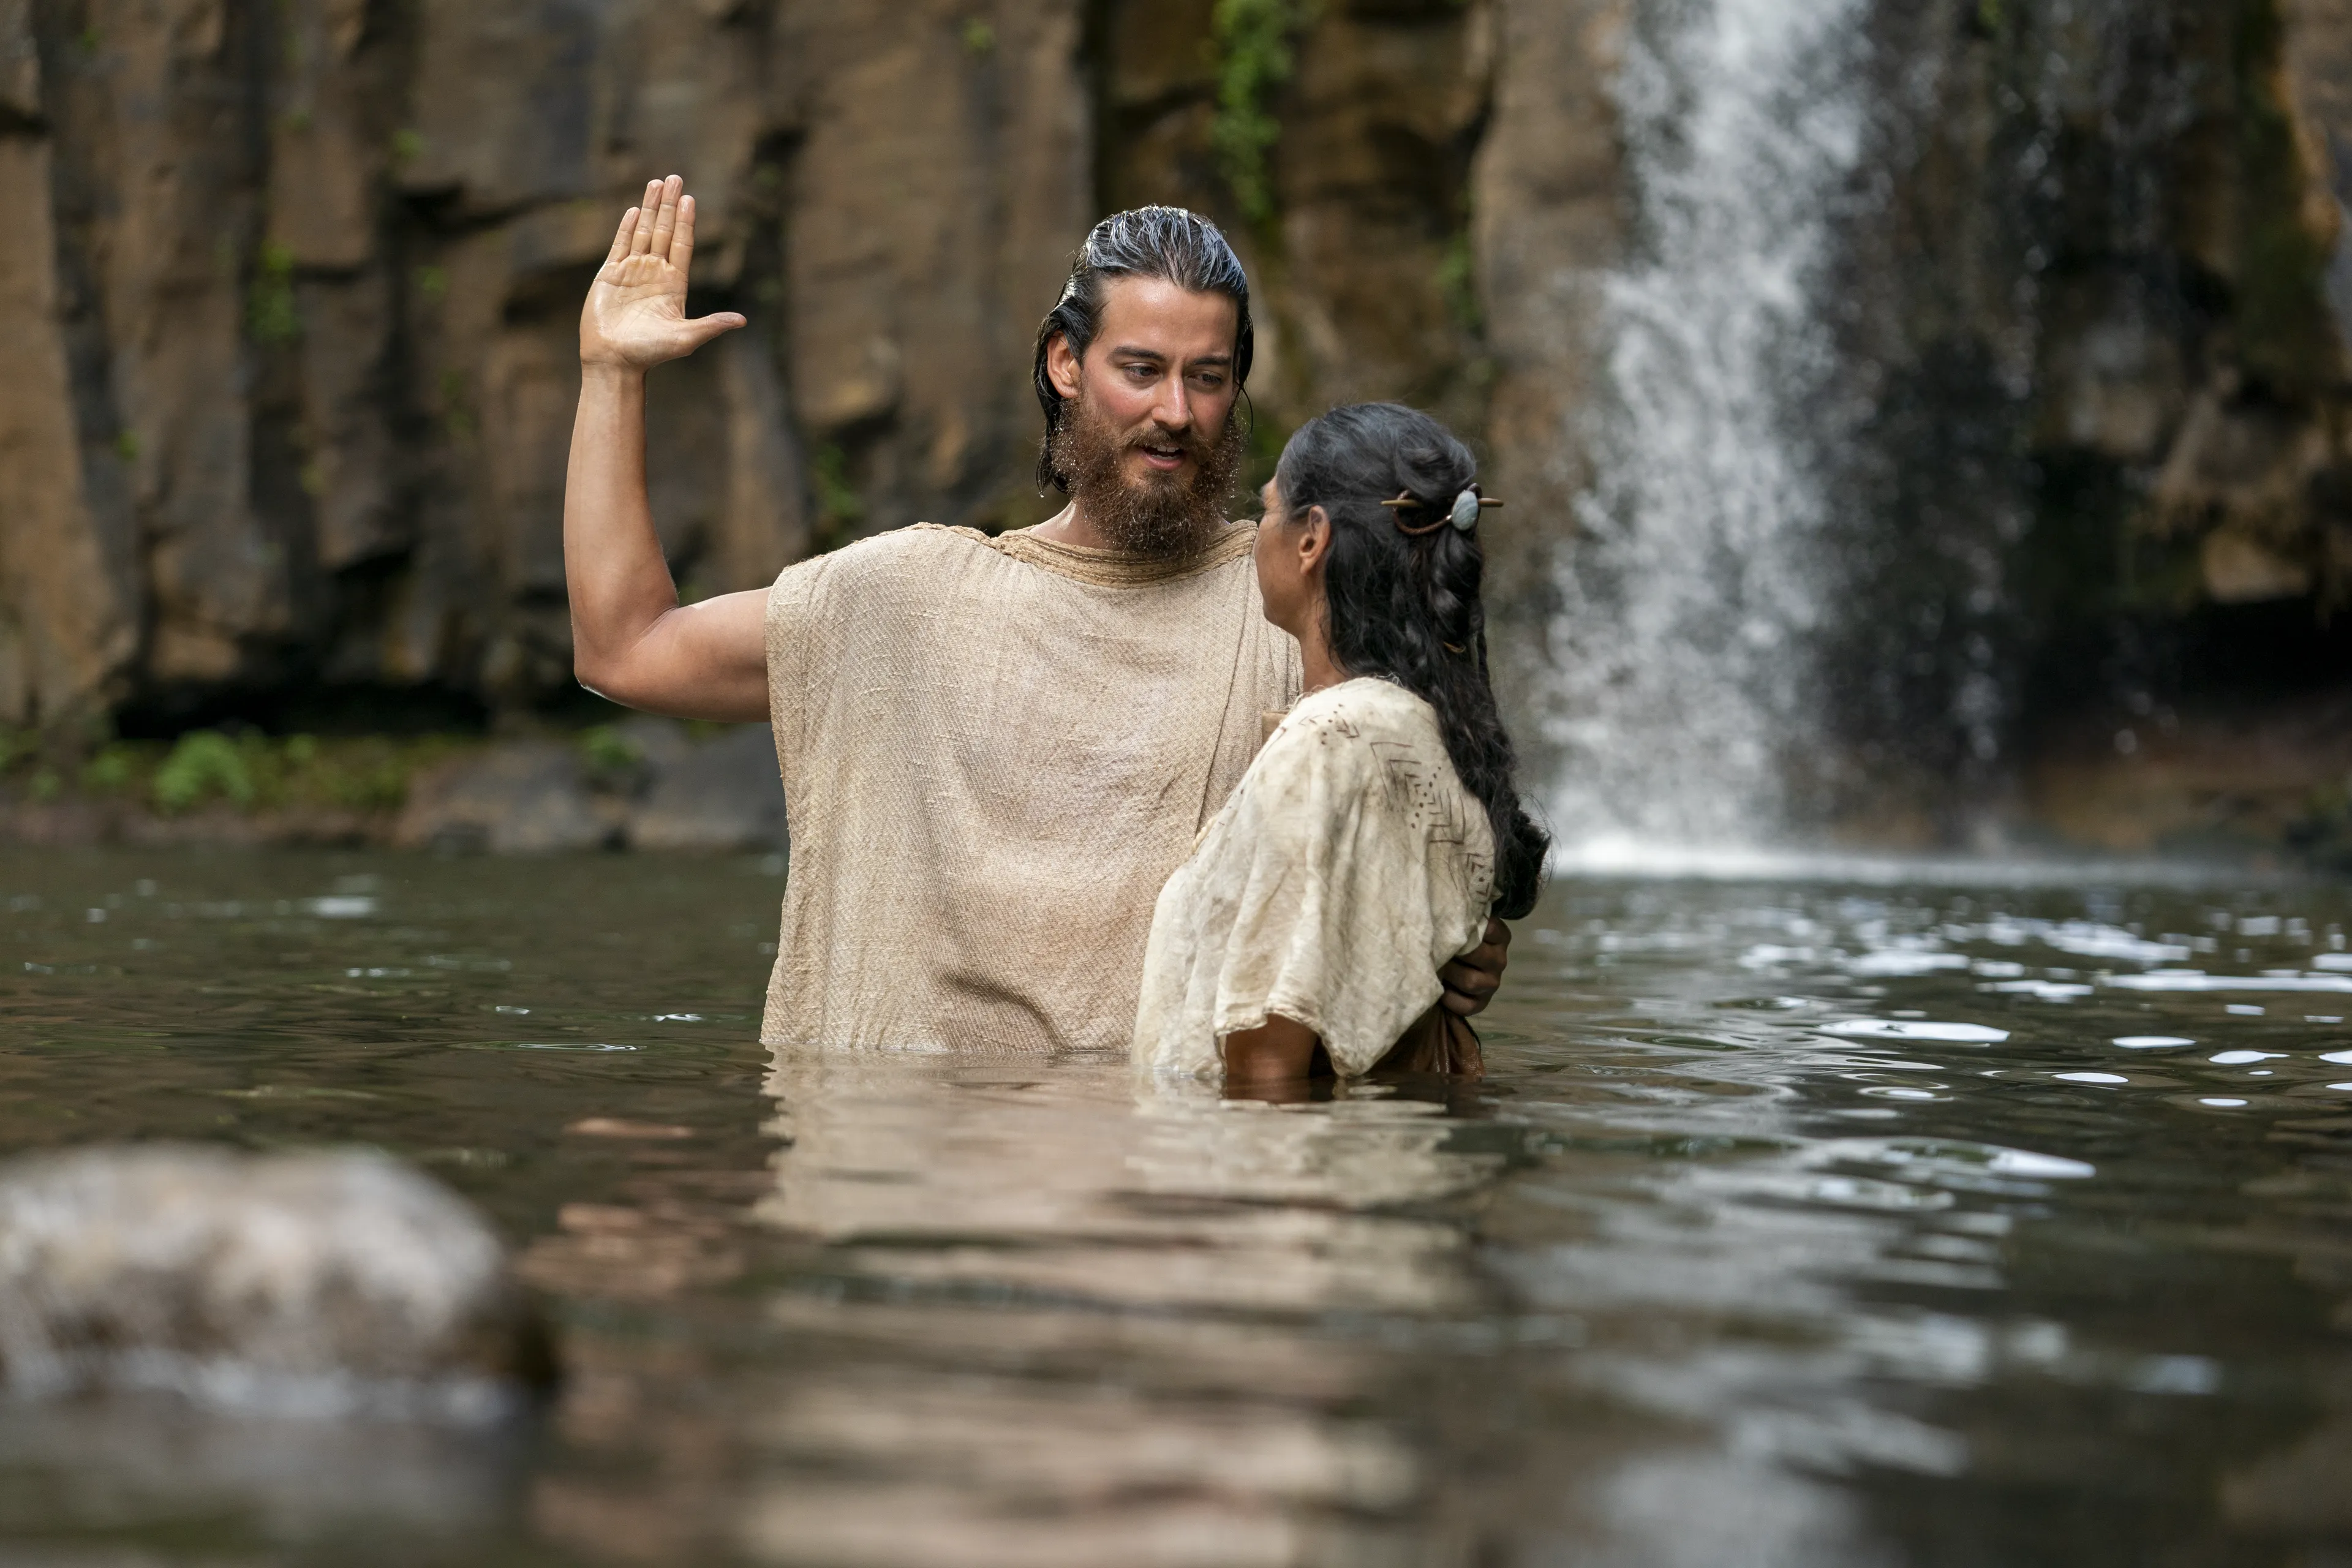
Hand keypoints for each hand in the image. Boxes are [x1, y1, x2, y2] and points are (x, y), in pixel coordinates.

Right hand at [580, 175, 745, 370]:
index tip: (690, 199)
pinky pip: (620, 244)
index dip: (686, 222)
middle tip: (675, 178)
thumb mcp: (685, 338)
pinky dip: (628, 227)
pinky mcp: (610, 275)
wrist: (614, 360)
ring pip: (643, 232)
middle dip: (669, 205)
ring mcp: (632, 272)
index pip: (683, 245)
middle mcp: (655, 273)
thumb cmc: (650, 352)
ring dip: (650, 208)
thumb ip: (711, 325)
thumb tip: (742, 321)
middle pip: (665, 231)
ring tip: (656, 183)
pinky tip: (635, 210)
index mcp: (674, 284)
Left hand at [1438, 917, 1509, 1017]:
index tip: (1448, 924)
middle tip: (1433, 947)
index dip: (1467, 927)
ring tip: (1434, 966)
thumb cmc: (1448, 940)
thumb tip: (1444, 897)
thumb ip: (1458, 913)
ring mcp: (1491, 983)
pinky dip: (1449, 999)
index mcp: (1498, 936)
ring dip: (1448, 974)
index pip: (1490, 928)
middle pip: (1477, 955)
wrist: (1443, 972)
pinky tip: (1440, 990)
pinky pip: (1466, 1004)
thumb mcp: (1456, 924)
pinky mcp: (1481, 1004)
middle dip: (1453, 952)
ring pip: (1471, 981)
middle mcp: (1499, 959)